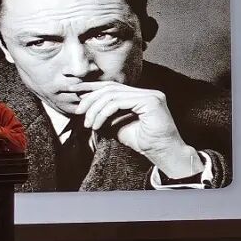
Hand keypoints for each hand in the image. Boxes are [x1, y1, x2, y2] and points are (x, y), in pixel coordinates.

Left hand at [72, 80, 202, 177]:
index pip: (114, 86)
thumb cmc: (146, 143)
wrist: (164, 153)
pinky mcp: (150, 101)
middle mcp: (147, 92)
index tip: (77, 94)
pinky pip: (118, 102)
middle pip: (111, 88)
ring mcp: (150, 95)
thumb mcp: (121, 127)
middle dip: (91, 99)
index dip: (94, 89)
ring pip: (112, 95)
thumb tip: (88, 109)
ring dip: (96, 109)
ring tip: (88, 123)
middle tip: (79, 112)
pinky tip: (97, 124)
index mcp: (142, 96)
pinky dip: (104, 113)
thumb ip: (108, 116)